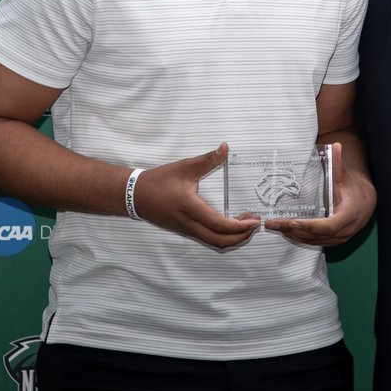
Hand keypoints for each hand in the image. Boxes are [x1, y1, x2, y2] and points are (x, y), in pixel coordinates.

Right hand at [132, 143, 259, 248]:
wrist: (135, 196)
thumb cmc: (159, 181)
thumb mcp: (184, 167)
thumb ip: (208, 159)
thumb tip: (225, 147)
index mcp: (190, 208)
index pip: (219, 225)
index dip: (240, 226)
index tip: (255, 220)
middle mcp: (189, 224)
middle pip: (219, 241)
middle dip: (241, 237)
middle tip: (254, 224)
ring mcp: (186, 230)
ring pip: (214, 242)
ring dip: (232, 238)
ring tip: (245, 224)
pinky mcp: (184, 231)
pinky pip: (207, 239)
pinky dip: (222, 236)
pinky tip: (230, 224)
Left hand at [264, 142, 375, 246]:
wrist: (366, 202)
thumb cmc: (354, 188)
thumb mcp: (346, 177)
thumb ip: (338, 164)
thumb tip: (336, 145)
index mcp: (350, 214)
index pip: (329, 225)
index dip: (310, 225)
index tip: (292, 221)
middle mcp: (346, 230)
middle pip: (318, 235)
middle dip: (294, 230)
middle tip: (273, 224)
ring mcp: (340, 238)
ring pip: (315, 241)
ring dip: (294, 235)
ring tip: (275, 227)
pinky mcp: (334, 241)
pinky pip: (316, 242)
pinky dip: (300, 237)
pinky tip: (286, 231)